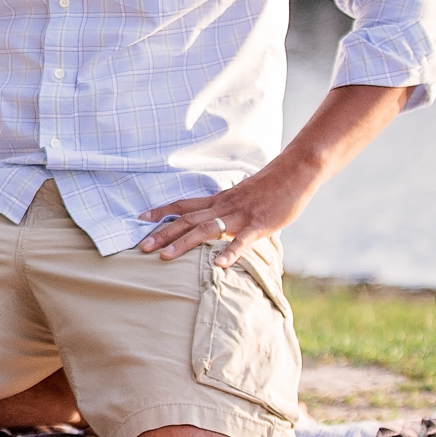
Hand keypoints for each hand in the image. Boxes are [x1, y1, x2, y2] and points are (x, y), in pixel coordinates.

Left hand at [137, 156, 317, 267]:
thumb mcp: (242, 195)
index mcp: (219, 200)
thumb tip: (220, 218)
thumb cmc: (270, 186)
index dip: (162, 212)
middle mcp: (223, 206)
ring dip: (183, 243)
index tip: (140, 218)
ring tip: (164, 257)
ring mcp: (240, 216)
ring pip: (206, 230)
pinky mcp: (259, 224)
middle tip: (141, 247)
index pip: (184, 204)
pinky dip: (231, 252)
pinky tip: (219, 265)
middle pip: (187, 220)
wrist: (295, 171)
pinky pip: (243, 241)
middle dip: (162, 233)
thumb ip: (229, 207)